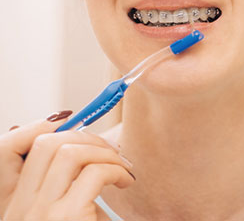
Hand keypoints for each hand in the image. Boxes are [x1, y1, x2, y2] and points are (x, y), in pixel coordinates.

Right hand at [0, 113, 134, 220]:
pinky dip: (117, 170)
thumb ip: (68, 186)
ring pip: (69, 152)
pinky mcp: (65, 218)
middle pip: (44, 144)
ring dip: (104, 151)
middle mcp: (19, 210)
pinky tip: (127, 182)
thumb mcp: (69, 212)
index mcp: (17, 207)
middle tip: (111, 151)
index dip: (51, 131)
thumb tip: (85, 143)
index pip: (17, 151)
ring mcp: (38, 215)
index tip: (83, 132)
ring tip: (122, 168)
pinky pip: (95, 173)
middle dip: (84, 136)